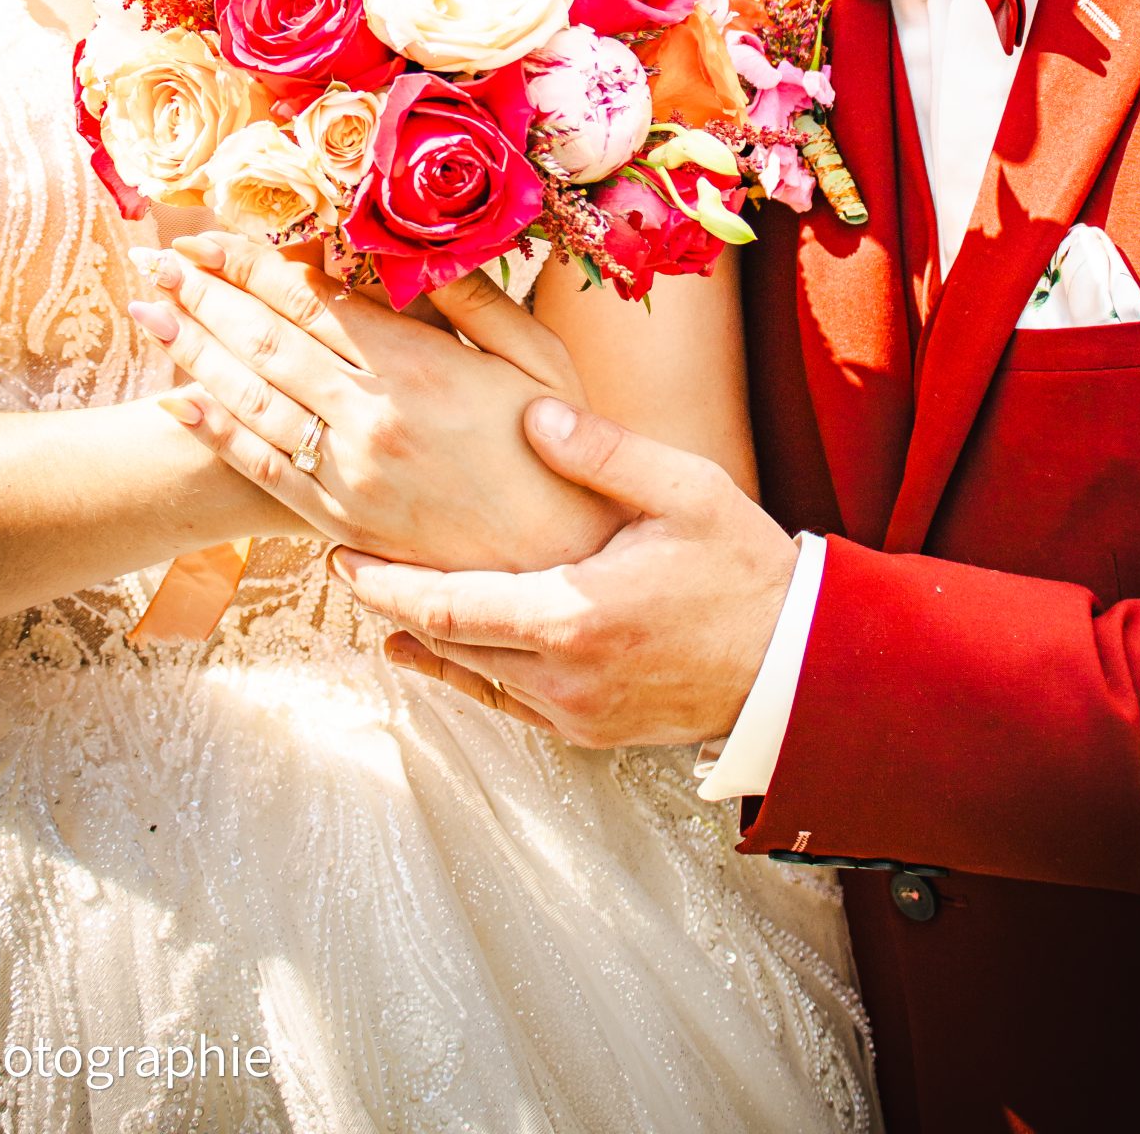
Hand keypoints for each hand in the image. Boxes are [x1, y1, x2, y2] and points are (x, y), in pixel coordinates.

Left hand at [130, 237, 622, 571]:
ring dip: (190, 352)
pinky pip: (260, 468)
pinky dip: (212, 430)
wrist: (559, 562)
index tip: (207, 236)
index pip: (310, 300)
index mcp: (417, 365)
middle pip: (264, 341)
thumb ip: (475, 299)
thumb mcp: (538, 357)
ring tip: (147, 313)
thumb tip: (414, 250)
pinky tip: (175, 400)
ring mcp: (348, 473)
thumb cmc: (557, 448)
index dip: (250, 265)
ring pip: (250, 399)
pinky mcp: (339, 519)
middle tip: (154, 260)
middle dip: (203, 296)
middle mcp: (371, 415)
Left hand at [335, 397, 799, 746]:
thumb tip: (531, 411)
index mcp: (575, 615)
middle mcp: (562, 677)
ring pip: (472, 675)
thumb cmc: (744, 569)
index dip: (387, 582)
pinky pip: (505, 701)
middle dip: (391, 603)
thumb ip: (603, 451)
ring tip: (375, 597)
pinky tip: (430, 651)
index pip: (451, 604)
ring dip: (424, 636)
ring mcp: (574, 712)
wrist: (798, 664)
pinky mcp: (589, 729)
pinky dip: (462, 672)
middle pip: (448, 643)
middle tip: (342, 563)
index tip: (341, 556)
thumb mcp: (685, 490)